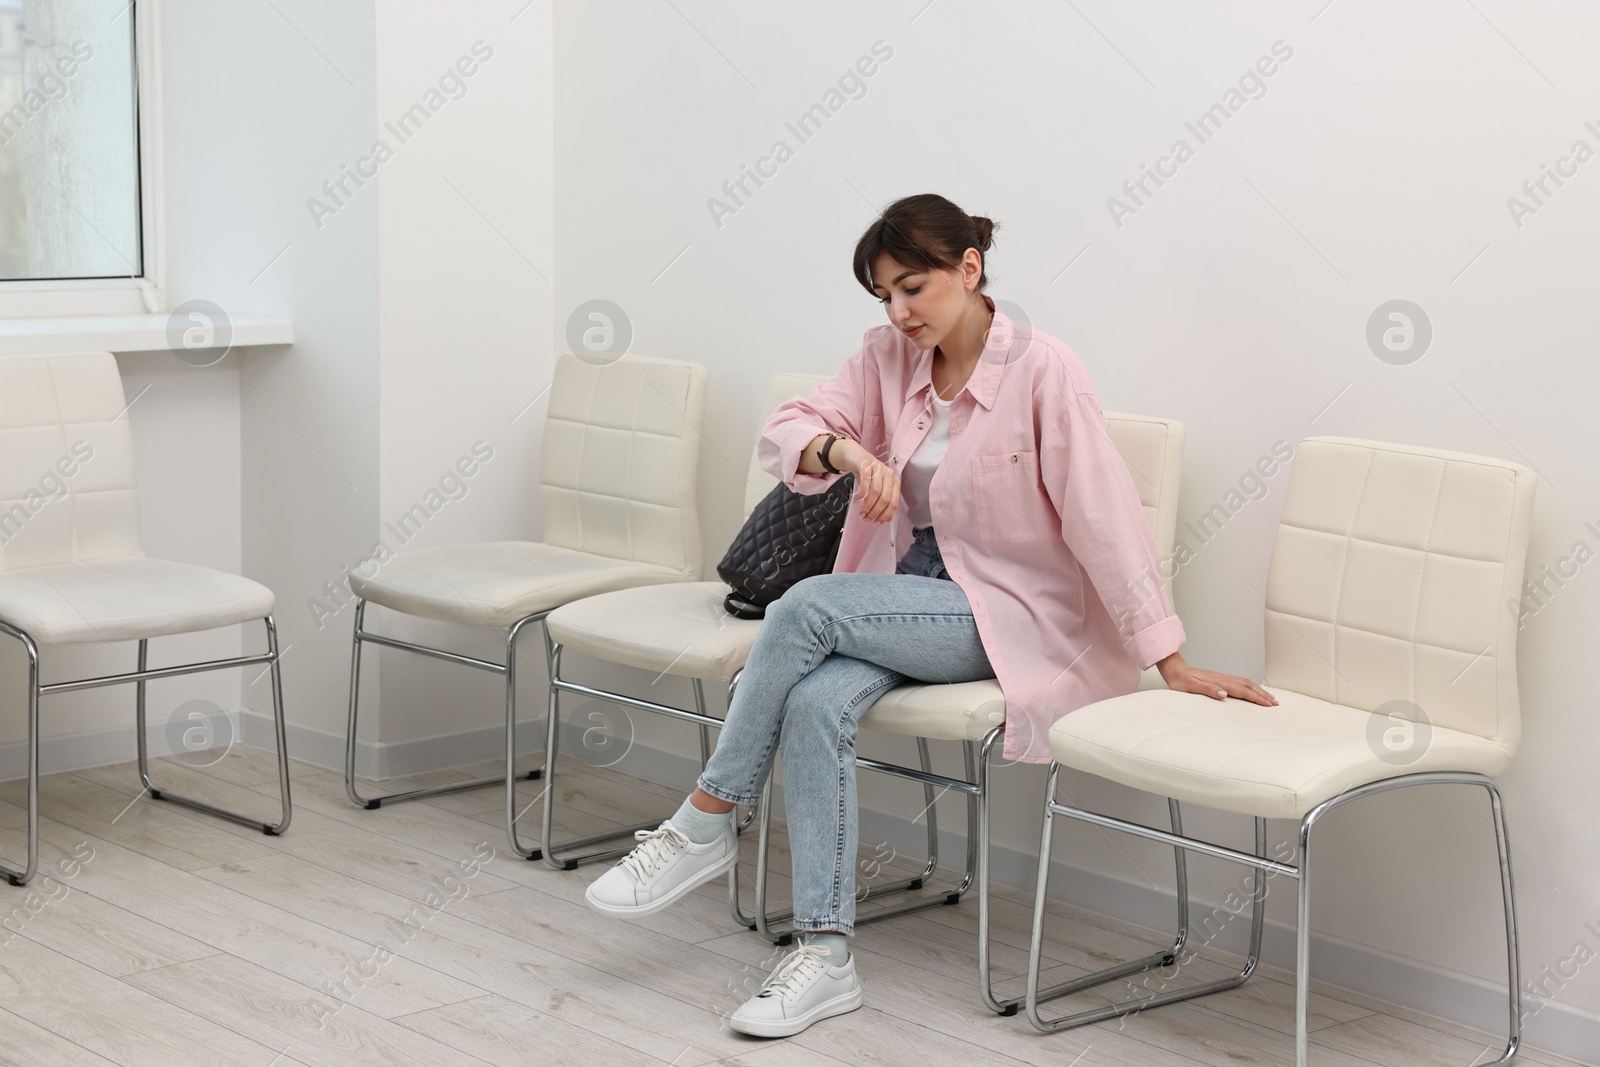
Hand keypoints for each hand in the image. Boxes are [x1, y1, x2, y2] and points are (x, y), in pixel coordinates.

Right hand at [837, 440, 899, 524]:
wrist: (856, 457)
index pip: (894, 502)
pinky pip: (866, 481)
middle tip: (865, 519)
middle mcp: (889, 474)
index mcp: (894, 482)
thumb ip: (884, 503)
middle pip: (885, 498)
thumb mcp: (877, 489)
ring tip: (861, 513)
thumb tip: (888, 520)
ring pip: (876, 491)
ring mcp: (878, 468)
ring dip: (867, 505)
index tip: (875, 523)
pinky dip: (862, 493)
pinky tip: (858, 500)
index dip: (885, 515)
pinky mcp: (867, 464)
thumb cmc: (868, 475)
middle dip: (875, 512)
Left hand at [1155, 652, 1277, 704]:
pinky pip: (1240, 683)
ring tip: (1269, 697)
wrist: (1174, 670)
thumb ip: (1208, 690)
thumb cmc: (1181, 680)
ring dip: (1259, 690)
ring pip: (1246, 683)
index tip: (1268, 705)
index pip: (1243, 691)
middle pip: (1249, 686)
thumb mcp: (1192, 687)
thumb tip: (1224, 694)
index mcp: (1220, 682)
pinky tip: (1252, 690)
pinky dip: (1250, 687)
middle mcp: (1224, 679)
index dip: (1256, 698)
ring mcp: (1222, 678)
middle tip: (1275, 703)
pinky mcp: (1219, 679)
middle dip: (1263, 695)